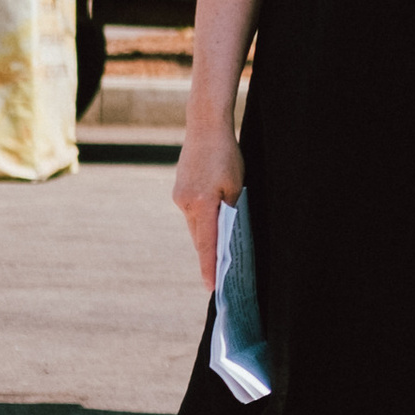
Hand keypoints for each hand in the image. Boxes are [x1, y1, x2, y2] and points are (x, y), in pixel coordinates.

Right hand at [174, 122, 245, 291]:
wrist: (205, 127)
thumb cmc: (226, 155)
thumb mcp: (235, 185)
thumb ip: (230, 210)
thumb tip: (226, 234)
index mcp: (201, 203)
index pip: (207, 243)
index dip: (210, 267)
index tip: (211, 287)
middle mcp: (186, 203)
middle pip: (200, 236)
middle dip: (210, 255)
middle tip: (220, 277)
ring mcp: (179, 196)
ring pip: (196, 225)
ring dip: (207, 236)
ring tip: (219, 253)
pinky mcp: (179, 189)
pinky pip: (193, 213)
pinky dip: (203, 220)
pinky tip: (212, 223)